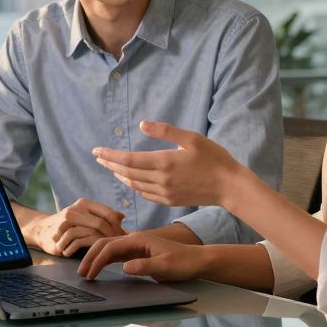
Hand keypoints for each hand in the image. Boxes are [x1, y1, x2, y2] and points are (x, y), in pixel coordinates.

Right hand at [27, 199, 126, 256]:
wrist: (43, 229)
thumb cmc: (69, 225)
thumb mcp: (85, 217)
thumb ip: (102, 216)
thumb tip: (122, 216)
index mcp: (85, 204)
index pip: (108, 213)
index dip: (118, 227)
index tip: (122, 238)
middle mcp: (76, 209)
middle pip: (101, 224)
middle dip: (111, 237)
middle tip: (115, 248)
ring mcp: (66, 220)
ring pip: (90, 232)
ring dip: (99, 244)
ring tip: (104, 252)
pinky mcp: (59, 233)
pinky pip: (77, 241)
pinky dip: (85, 248)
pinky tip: (90, 252)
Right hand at [77, 233, 204, 281]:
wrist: (196, 261)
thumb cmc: (182, 262)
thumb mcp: (164, 266)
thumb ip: (144, 266)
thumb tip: (124, 267)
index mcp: (138, 239)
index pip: (110, 247)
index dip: (97, 260)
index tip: (89, 274)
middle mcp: (134, 239)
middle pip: (105, 244)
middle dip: (91, 257)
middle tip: (81, 273)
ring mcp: (135, 246)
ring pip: (108, 248)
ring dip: (96, 259)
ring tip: (86, 273)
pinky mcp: (137, 253)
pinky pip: (116, 255)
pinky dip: (105, 261)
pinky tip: (99, 269)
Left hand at [92, 121, 246, 207]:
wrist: (230, 186)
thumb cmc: (214, 158)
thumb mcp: (192, 138)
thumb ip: (165, 131)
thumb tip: (142, 125)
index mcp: (164, 162)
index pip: (128, 159)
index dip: (110, 156)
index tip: (96, 151)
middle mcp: (161, 180)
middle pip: (127, 173)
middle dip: (110, 165)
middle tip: (98, 158)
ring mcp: (165, 193)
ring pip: (135, 185)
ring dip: (121, 176)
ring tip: (112, 168)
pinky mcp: (170, 201)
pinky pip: (145, 194)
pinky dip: (134, 186)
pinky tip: (131, 181)